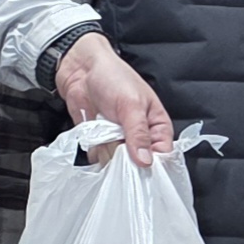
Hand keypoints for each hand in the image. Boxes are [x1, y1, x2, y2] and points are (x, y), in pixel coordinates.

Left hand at [55, 33, 169, 163]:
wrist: (81, 69)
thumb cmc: (113, 77)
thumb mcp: (131, 105)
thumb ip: (138, 134)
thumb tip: (146, 161)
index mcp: (156, 124)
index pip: (163, 153)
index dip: (156, 165)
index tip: (145, 174)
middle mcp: (140, 135)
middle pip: (141, 163)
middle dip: (132, 165)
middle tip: (123, 162)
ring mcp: (119, 139)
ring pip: (120, 163)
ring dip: (112, 159)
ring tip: (108, 148)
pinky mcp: (101, 141)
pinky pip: (101, 158)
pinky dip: (97, 157)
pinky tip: (95, 148)